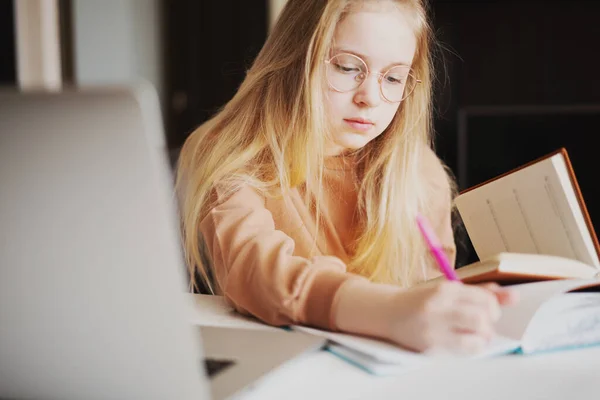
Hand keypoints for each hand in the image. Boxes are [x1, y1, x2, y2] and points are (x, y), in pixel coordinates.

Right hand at [385, 282, 517, 353]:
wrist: (387, 312)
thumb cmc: (422, 301)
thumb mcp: (449, 291)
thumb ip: (481, 293)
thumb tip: (515, 297)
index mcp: (444, 288)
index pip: (484, 298)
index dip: (493, 307)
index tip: (487, 312)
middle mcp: (438, 305)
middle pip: (482, 316)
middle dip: (489, 323)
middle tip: (483, 325)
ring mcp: (433, 326)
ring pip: (476, 333)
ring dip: (483, 337)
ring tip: (475, 336)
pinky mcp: (430, 345)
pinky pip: (465, 349)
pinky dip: (472, 347)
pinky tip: (464, 343)